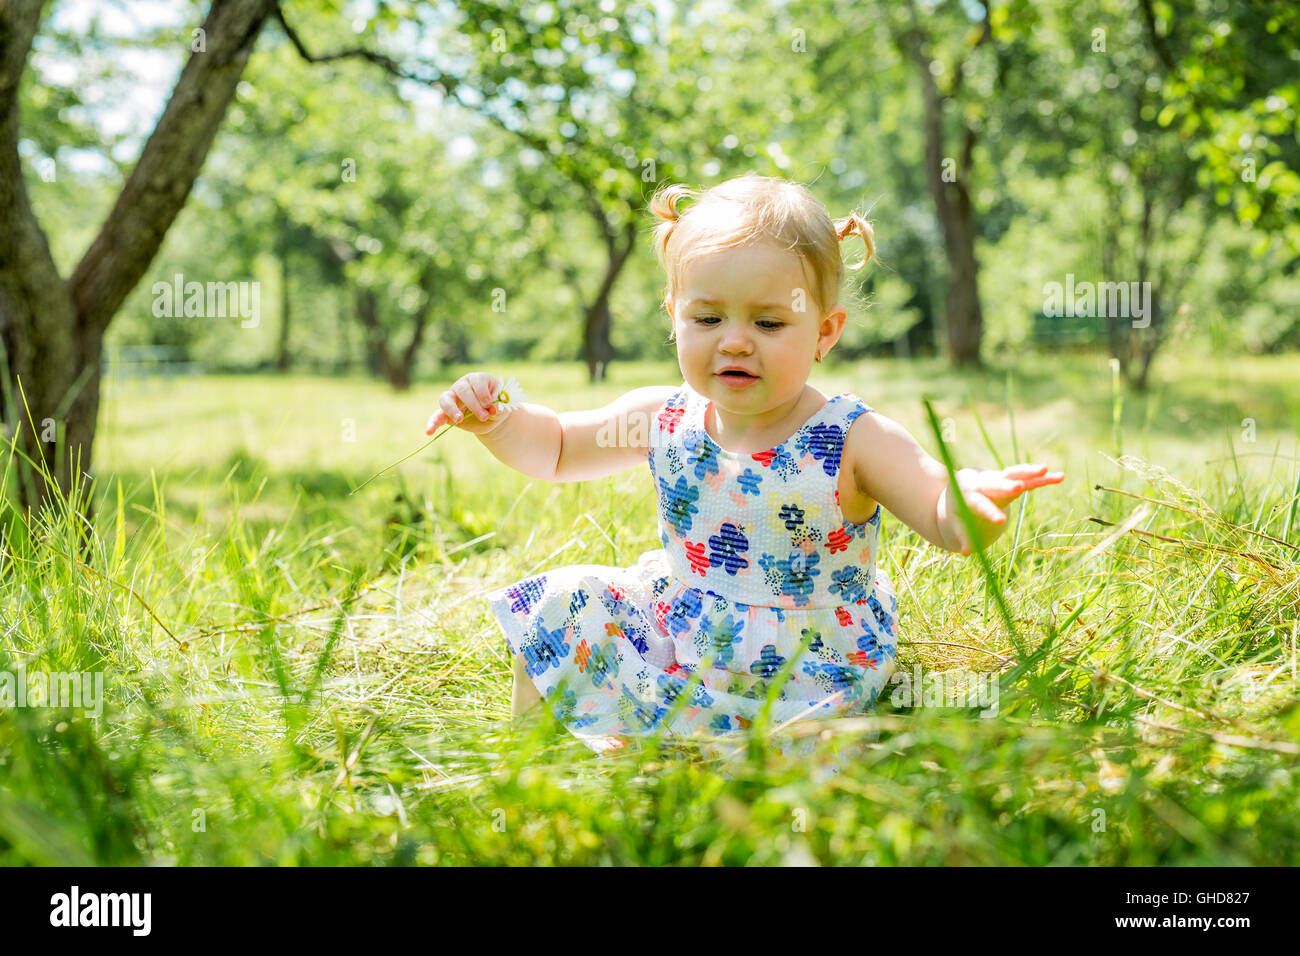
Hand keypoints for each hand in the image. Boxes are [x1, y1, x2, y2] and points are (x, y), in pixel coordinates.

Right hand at [426, 372, 504, 434]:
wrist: (492, 417)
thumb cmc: (497, 405)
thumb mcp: (502, 404)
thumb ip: (497, 405)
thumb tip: (492, 409)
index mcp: (478, 379)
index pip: (477, 381)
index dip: (483, 393)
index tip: (491, 405)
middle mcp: (463, 385)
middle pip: (462, 389)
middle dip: (474, 404)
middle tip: (484, 416)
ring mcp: (452, 398)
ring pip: (446, 399)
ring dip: (452, 410)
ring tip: (460, 420)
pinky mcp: (446, 413)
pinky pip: (436, 416)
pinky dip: (432, 423)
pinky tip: (429, 431)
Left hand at [945, 463, 1064, 553]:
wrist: (962, 484)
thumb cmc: (960, 508)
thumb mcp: (958, 521)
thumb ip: (962, 535)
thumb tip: (966, 552)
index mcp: (968, 494)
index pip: (979, 504)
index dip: (990, 512)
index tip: (1000, 521)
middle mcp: (983, 483)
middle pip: (995, 484)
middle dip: (1006, 486)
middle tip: (1018, 488)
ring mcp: (998, 478)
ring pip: (1013, 474)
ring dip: (1029, 472)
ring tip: (1046, 470)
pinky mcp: (1010, 478)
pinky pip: (1027, 477)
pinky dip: (1041, 477)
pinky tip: (1059, 476)